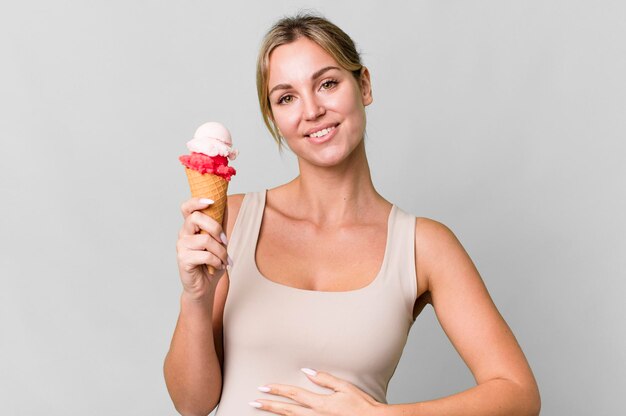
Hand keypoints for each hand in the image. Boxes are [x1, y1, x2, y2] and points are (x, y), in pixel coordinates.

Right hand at [176, 197, 228, 300]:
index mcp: (191, 227)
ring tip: (224, 260)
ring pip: (205, 239)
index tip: (211, 201)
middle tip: (225, 241)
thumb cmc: (212, 263)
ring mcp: (181, 246)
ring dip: (221, 251)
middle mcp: (183, 234)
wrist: (205, 286)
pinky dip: (217, 261)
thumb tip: (224, 206)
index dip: (196, 201)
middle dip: (216, 228)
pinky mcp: (183, 259)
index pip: (186, 208)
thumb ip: (219, 226)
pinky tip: (219, 266)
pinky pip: (205, 255)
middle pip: (196, 218)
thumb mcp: (219, 242)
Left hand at [250, 369, 385, 414]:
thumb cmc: (362, 405)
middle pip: (287, 410)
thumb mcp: (345, 387)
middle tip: (254, 401)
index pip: (293, 394)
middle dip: (269, 405)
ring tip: (262, 409)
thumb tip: (307, 371)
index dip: (277, 390)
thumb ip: (324, 379)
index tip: (263, 387)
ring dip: (276, 414)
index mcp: (321, 403)